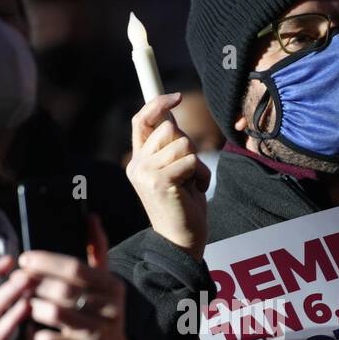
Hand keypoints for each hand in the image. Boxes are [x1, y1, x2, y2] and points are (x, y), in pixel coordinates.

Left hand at [18, 214, 130, 339]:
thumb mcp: (103, 282)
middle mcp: (110, 307)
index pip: (75, 268)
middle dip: (35, 284)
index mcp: (112, 285)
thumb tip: (91, 217)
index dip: (46, 262)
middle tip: (16, 282)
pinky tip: (31, 331)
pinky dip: (38, 336)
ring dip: (34, 307)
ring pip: (56, 313)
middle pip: (63, 290)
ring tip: (23, 302)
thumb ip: (97, 250)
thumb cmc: (100, 311)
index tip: (24, 259)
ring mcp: (99, 331)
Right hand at [125, 92, 210, 259]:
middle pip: (169, 130)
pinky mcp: (159, 182)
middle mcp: (136, 165)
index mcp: (138, 160)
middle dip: (188, 145)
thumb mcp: (175, 170)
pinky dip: (202, 174)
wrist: (181, 241)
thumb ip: (170, 146)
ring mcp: (146, 173)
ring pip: (182, 144)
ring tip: (192, 183)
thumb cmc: (183, 206)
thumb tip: (171, 116)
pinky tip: (196, 191)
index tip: (176, 97)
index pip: (141, 120)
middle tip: (190, 171)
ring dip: (197, 162)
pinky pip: (191, 160)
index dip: (156, 104)